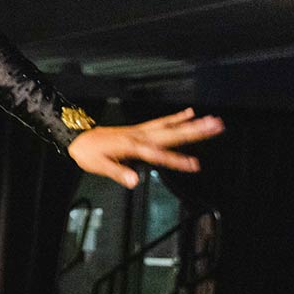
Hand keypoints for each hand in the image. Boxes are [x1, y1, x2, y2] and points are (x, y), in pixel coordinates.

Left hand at [67, 107, 224, 187]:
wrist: (78, 137)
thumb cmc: (88, 152)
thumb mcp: (99, 166)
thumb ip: (118, 172)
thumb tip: (133, 180)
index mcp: (132, 146)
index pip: (160, 155)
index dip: (177, 161)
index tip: (195, 164)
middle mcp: (140, 136)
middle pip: (173, 134)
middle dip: (195, 132)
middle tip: (216, 126)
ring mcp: (141, 131)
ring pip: (171, 127)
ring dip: (191, 124)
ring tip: (210, 120)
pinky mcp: (139, 130)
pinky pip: (161, 122)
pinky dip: (175, 117)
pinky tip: (188, 113)